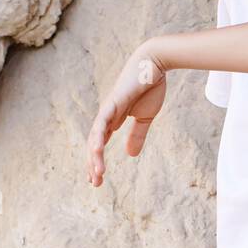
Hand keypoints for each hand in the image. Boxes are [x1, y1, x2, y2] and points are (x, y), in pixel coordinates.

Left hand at [86, 42, 166, 186]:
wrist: (154, 64)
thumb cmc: (150, 87)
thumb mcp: (145, 117)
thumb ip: (137, 135)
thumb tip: (130, 155)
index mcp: (113, 120)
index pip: (100, 145)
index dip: (97, 161)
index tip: (97, 179)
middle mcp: (106, 117)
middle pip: (95, 145)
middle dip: (93, 164)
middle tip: (95, 183)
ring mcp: (108, 110)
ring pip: (96, 137)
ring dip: (95, 157)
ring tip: (97, 174)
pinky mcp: (112, 103)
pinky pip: (102, 123)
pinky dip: (98, 137)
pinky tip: (96, 151)